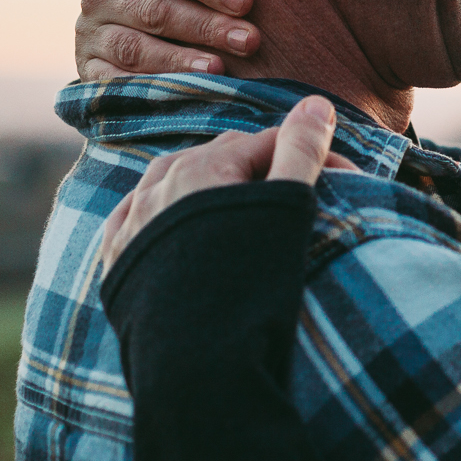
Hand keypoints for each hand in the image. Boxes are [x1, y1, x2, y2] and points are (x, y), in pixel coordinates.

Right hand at [76, 0, 263, 79]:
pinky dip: (154, 89)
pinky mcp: (90, 70)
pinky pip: (119, 83)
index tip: (246, 0)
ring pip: (137, 48)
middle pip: (156, 9)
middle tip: (251, 40)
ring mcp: (91, 33)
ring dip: (182, 59)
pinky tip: (188, 93)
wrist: (128, 20)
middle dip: (207, 26)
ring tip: (222, 70)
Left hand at [100, 97, 357, 270]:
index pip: (267, 143)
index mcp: (204, 167)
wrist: (196, 358)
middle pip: (219, 156)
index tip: (343, 184)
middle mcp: (161, 185)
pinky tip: (169, 219)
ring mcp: (134, 222)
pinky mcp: (117, 259)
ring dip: (206, 182)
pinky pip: (132, 216)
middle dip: (259, 165)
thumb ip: (301, 152)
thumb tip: (316, 102)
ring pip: (171, 179)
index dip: (310, 157)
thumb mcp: (286, 208)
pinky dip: (157, 209)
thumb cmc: (251, 279)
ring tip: (238, 202)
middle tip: (297, 194)